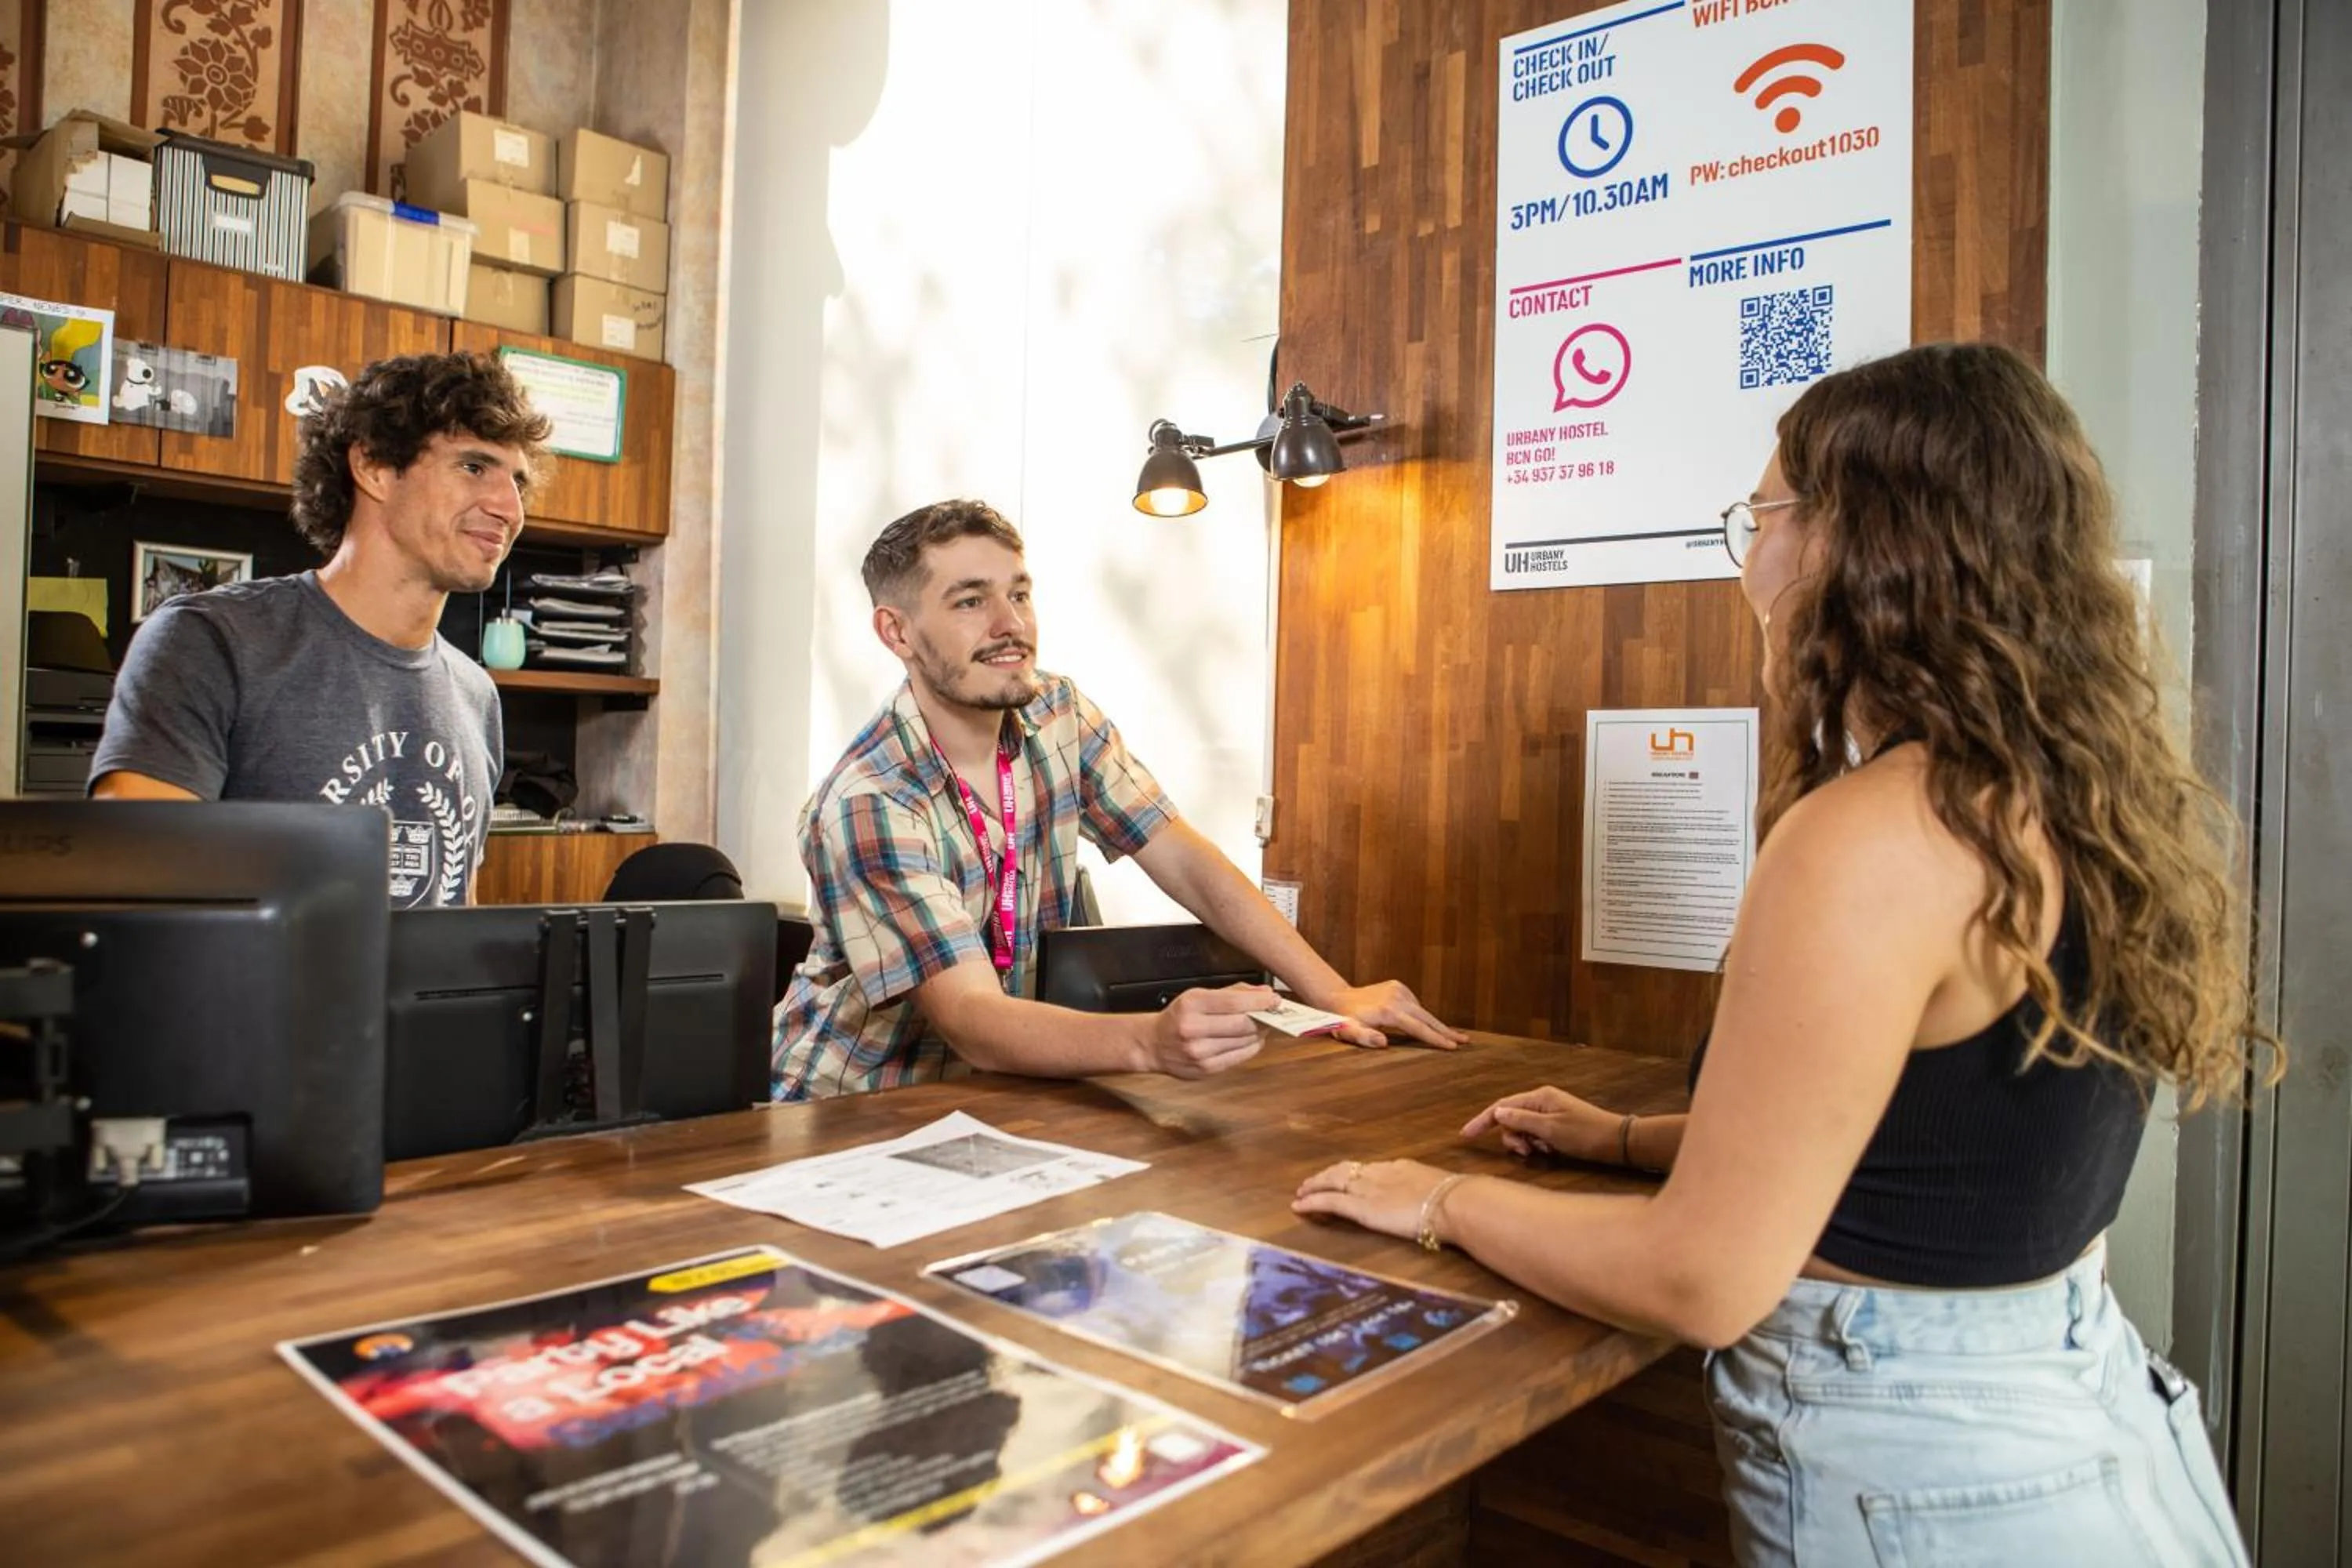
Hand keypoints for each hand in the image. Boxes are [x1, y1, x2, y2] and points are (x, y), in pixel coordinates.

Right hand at [1146, 983, 1275, 1077]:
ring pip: (1244, 1042)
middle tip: (1272, 1012)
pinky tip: (1251, 1039)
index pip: (1234, 1003)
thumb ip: (1233, 993)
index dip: (1260, 1001)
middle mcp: (1193, 1029)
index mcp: (1191, 1005)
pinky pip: (1239, 1057)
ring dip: (1259, 1033)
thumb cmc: (1179, 1016)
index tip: (1274, 999)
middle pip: (1242, 1024)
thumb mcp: (1199, 996)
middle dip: (1263, 1018)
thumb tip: (1265, 994)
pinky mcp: (1206, 1069)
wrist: (1154, 1044)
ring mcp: (1199, 1053)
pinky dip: (1251, 1047)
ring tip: (1263, 1024)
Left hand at [1292, 1157, 1453, 1241]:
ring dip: (1315, 1186)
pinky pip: (1329, 1201)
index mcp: (1401, 1168)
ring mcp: (1369, 1189)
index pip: (1370, 1169)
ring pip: (1332, 1181)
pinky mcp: (1361, 1207)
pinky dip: (1312, 1202)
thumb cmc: (1457, 1201)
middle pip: (1346, 1169)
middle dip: (1327, 1175)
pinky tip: (1299, 1207)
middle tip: (1313, 1182)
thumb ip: (1434, 1195)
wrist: (1453, 1203)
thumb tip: (1441, 1203)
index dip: (1354, 1173)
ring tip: (1302, 1192)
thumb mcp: (1444, 1190)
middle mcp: (1380, 1173)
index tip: (1346, 1176)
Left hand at [1309, 980, 1468, 1050]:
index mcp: (1389, 1011)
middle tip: (1466, 1041)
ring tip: (1450, 1036)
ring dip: (1435, 1024)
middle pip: (1427, 1017)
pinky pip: (1414, 1004)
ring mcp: (1399, 990)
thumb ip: (1364, 1038)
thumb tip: (1383, 1042)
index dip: (1436, 1039)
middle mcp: (1397, 997)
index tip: (1453, 1046)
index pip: (1418, 1028)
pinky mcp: (1398, 986)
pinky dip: (1420, 1014)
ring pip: (1422, 1010)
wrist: (1337, 997)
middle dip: (1446, 1031)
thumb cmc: (1343, 1020)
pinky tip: (1420, 1023)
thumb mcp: (1349, 1032)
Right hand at [1461, 1084, 1619, 1163]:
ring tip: (1542, 1152)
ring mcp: (1550, 1112)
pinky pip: (1537, 1134)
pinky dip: (1538, 1144)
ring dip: (1526, 1142)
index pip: (1501, 1107)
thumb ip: (1521, 1121)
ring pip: (1523, 1129)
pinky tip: (1550, 1151)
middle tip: (1526, 1152)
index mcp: (1538, 1097)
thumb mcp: (1550, 1130)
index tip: (1465, 1135)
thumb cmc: (1584, 1134)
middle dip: (1513, 1137)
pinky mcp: (1558, 1124)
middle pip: (1511, 1119)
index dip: (1482, 1121)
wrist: (1617, 1141)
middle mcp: (1542, 1101)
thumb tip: (1497, 1113)